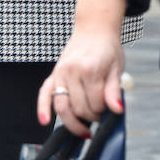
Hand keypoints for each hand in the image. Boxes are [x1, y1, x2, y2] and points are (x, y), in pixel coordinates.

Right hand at [37, 0, 127, 135]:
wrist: (93, 29)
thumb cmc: (107, 48)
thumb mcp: (116, 68)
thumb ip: (114, 91)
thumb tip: (117, 110)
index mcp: (89, 69)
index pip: (96, 103)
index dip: (105, 111)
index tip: (110, 110)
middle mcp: (71, 71)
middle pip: (79, 108)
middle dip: (91, 117)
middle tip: (100, 115)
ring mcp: (59, 73)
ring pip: (62, 107)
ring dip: (73, 122)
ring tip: (84, 130)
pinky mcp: (53, 74)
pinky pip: (44, 94)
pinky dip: (43, 109)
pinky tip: (45, 121)